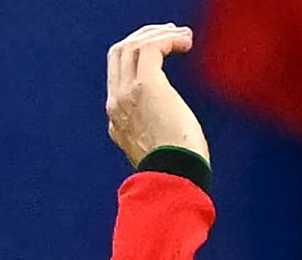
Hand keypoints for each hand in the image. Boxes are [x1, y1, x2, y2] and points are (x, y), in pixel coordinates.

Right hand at [105, 23, 208, 167]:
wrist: (174, 181)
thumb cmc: (180, 173)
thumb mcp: (163, 151)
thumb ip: (160, 135)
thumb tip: (175, 128)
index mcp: (118, 119)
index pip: (119, 74)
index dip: (139, 56)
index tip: (164, 50)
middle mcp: (116, 103)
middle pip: (119, 53)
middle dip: (144, 37)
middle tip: (173, 35)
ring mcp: (126, 93)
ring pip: (132, 46)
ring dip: (158, 34)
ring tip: (184, 36)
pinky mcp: (145, 86)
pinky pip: (150, 49)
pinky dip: (167, 39)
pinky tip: (185, 42)